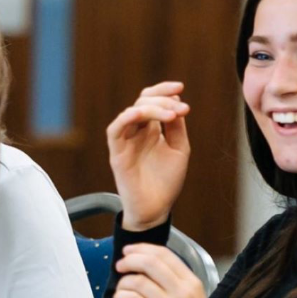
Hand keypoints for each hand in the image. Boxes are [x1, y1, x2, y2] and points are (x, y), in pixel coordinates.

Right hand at [106, 81, 191, 229]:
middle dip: (163, 100)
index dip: (164, 90)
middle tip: (181, 109)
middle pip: (143, 101)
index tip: (180, 88)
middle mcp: (137, 132)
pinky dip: (127, 118)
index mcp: (151, 130)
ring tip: (171, 115)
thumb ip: (176, 127)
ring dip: (151, 108)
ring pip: (132, 112)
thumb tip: (176, 102)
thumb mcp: (179, 149)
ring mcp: (126, 141)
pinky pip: (115, 129)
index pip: (152, 100)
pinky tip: (142, 114)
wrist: (156, 209)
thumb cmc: (166, 182)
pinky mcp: (117, 153)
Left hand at [113, 243, 215, 297]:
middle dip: (129, 260)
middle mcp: (184, 293)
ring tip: (120, 291)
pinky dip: (120, 297)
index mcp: (193, 284)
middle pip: (150, 263)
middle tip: (120, 266)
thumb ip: (176, 284)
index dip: (142, 249)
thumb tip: (147, 266)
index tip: (129, 251)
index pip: (165, 255)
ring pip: (138, 282)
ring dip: (123, 283)